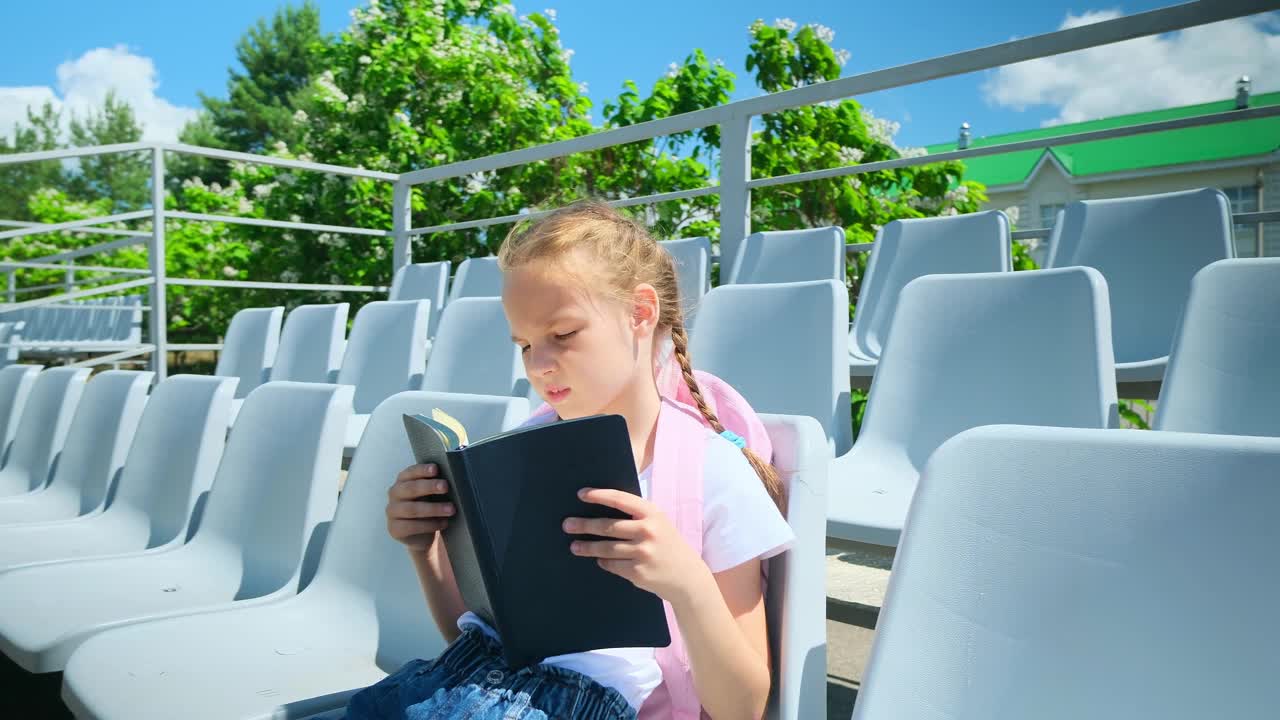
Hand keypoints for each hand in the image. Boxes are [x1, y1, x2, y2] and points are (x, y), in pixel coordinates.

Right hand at [386, 463, 454, 551]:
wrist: (423, 533)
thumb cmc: (429, 506)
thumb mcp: (432, 494)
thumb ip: (436, 485)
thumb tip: (451, 480)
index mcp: (403, 480)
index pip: (410, 472)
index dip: (422, 470)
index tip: (436, 469)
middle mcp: (395, 493)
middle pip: (411, 488)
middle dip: (429, 486)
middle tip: (446, 487)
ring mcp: (392, 511)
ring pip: (412, 509)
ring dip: (433, 509)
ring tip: (451, 509)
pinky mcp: (394, 529)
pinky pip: (412, 526)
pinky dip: (430, 525)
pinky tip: (443, 523)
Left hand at [564, 488, 710, 604]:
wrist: (686, 576)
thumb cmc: (667, 544)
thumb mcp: (659, 522)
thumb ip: (636, 515)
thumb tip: (601, 507)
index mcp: (652, 513)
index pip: (620, 500)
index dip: (599, 496)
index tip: (581, 495)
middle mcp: (648, 531)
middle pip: (608, 526)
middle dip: (584, 525)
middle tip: (567, 525)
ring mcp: (642, 553)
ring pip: (606, 548)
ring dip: (587, 547)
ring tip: (574, 546)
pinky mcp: (637, 572)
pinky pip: (612, 565)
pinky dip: (603, 562)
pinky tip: (598, 560)